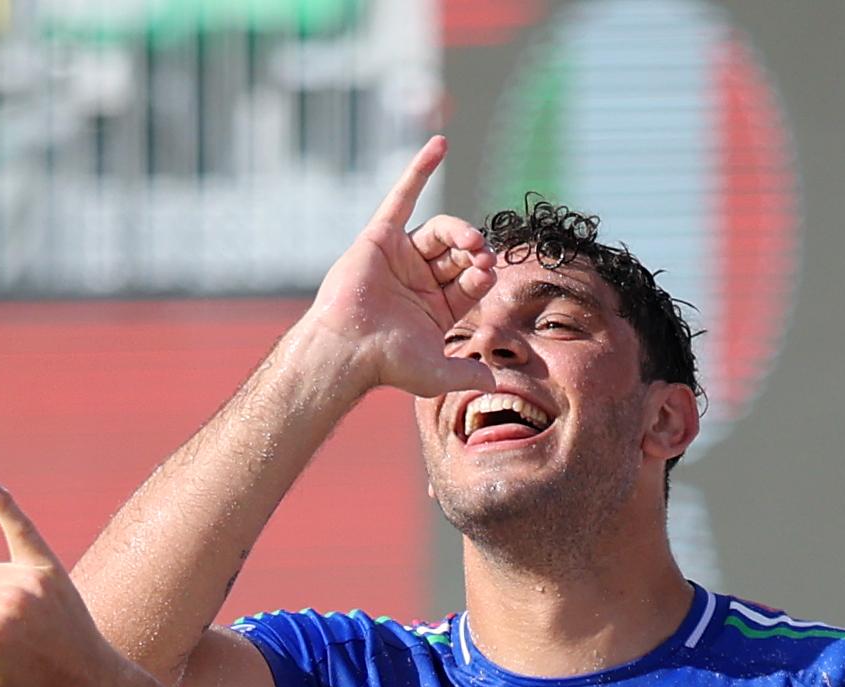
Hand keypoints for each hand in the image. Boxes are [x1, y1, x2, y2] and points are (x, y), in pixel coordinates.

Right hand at [298, 135, 498, 399]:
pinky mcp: (380, 238)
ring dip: (459, 230)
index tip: (486, 274)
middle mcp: (420, 279)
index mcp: (436, 306)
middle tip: (482, 255)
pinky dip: (419, 170)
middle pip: (458, 254)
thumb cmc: (388, 364)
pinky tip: (440, 145)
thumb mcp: (438, 374)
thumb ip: (468, 374)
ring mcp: (400, 257)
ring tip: (470, 239)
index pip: (471, 280)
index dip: (482, 273)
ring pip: (439, 231)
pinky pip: (402, 197)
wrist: (348, 350)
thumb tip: (496, 383)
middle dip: (474, 252)